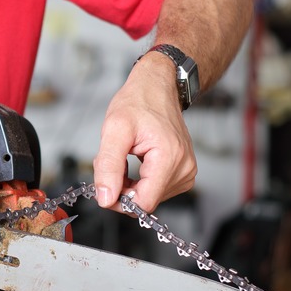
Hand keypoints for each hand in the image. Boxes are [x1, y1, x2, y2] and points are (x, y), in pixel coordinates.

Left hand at [92, 53, 196, 212]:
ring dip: (128, 184)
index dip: (119, 200)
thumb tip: (106, 198)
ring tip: (124, 155)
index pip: (143, 204)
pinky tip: (134, 161)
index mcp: (170, 159)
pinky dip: (138, 181)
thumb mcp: (114, 130)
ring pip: (148, 197)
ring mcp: (186, 172)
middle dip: (121, 188)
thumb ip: (108, 167)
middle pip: (145, 201)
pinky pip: (154, 189)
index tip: (104, 183)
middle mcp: (184, 169)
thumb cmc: (139, 101)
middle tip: (112, 161)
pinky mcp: (182, 172)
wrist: (157, 86)